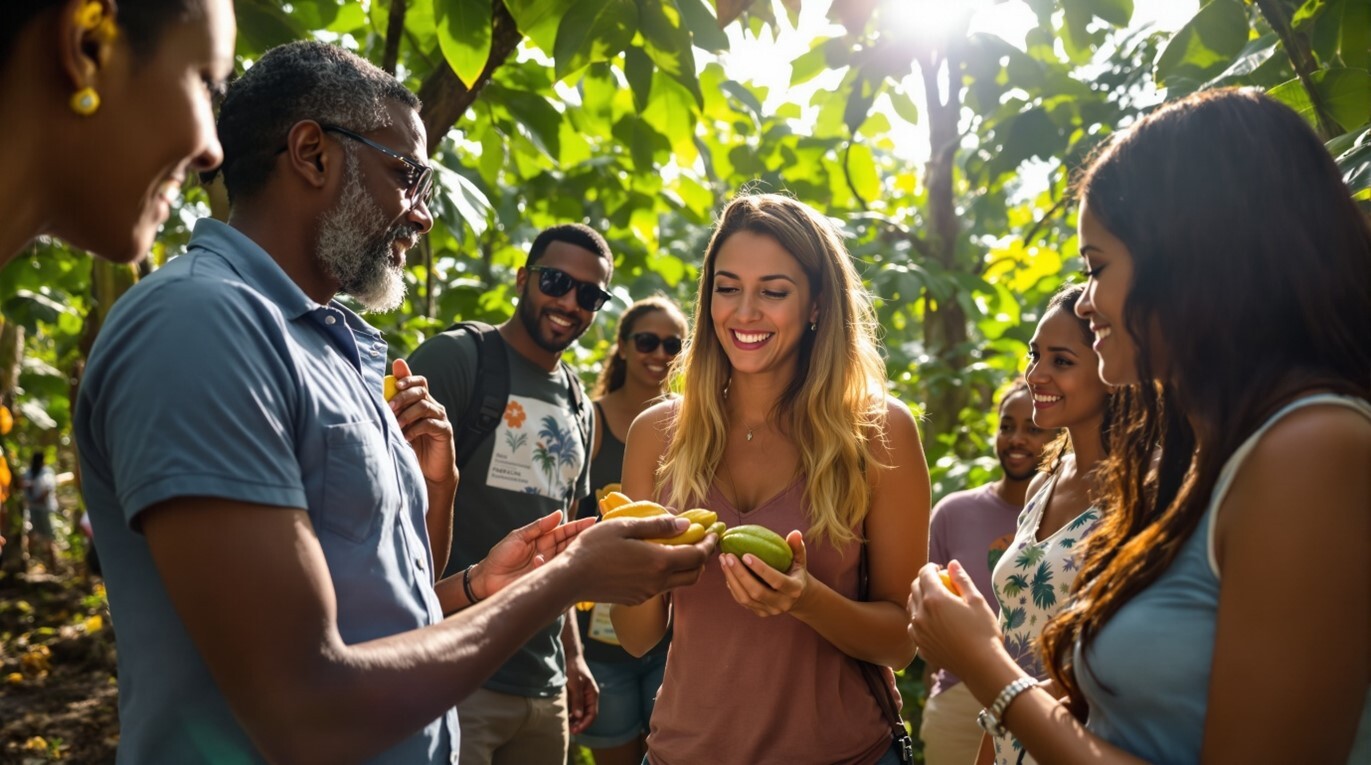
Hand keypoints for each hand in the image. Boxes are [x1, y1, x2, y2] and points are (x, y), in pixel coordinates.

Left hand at [387, 358, 456, 487]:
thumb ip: (394, 410)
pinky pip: (430, 424)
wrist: (430, 470)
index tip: (396, 384)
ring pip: (424, 406)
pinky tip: (406, 437)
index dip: (409, 379)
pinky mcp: (445, 430)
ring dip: (407, 414)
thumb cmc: (412, 446)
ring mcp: (440, 418)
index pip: (420, 382)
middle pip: (420, 391)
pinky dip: (415, 429)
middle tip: (389, 407)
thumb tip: (378, 393)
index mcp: (423, 402)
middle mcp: (434, 407)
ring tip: (396, 425)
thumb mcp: (401, 426)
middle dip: (403, 397)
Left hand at [472, 512, 594, 597]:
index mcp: (542, 540)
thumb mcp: (518, 536)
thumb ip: (538, 527)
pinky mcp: (544, 578)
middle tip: (597, 533)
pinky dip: (557, 566)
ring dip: (574, 552)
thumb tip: (558, 514)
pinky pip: (556, 572)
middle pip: (570, 543)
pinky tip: (554, 561)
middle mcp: (548, 553)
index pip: (564, 531)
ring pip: (566, 557)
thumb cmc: (500, 556)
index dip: (578, 526)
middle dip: (583, 538)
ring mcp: (547, 566)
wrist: (487, 579)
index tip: (593, 520)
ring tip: (585, 546)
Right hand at [563, 515, 715, 603]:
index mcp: (659, 562)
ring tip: (680, 548)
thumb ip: (658, 525)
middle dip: (703, 558)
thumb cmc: (594, 548)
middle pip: (694, 574)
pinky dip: (668, 574)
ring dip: (686, 567)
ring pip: (679, 583)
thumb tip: (686, 524)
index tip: (713, 532)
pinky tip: (656, 560)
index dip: (709, 544)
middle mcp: (658, 582)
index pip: (697, 556)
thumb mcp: (625, 526)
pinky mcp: (637, 599)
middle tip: (701, 541)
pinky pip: (662, 588)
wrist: (570, 579)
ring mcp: (648, 593)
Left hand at [565, 654, 598, 734]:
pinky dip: (571, 714)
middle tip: (570, 731)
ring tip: (566, 726)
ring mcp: (582, 696)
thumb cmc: (574, 668)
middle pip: (587, 716)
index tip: (576, 730)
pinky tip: (564, 717)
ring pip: (581, 713)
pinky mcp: (575, 695)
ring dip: (575, 721)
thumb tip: (578, 716)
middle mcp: (589, 697)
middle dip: (580, 724)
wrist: (570, 656)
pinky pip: (575, 708)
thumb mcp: (575, 684)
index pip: (592, 715)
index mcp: (593, 694)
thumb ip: (577, 700)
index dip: (585, 724)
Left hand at [719, 529, 810, 616]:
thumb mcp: (800, 560)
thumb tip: (795, 533)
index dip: (761, 569)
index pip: (776, 581)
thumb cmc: (796, 572)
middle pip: (757, 592)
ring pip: (746, 598)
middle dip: (740, 574)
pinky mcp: (760, 612)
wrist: (798, 597)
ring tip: (724, 561)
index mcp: (794, 589)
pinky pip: (742, 601)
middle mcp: (782, 603)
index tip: (745, 555)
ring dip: (732, 579)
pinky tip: (727, 571)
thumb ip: (797, 547)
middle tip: (728, 556)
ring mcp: (770, 610)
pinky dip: (732, 586)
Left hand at [906, 560, 1005, 679]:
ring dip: (919, 599)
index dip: (931, 568)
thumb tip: (952, 563)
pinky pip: (914, 627)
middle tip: (938, 582)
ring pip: (911, 607)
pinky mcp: (920, 647)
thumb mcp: (977, 601)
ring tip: (935, 601)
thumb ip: (962, 579)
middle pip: (914, 589)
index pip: (924, 574)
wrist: (982, 666)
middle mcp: (921, 614)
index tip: (940, 569)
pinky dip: (920, 620)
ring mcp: (918, 632)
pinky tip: (933, 623)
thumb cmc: (984, 631)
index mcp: (934, 599)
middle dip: (924, 581)